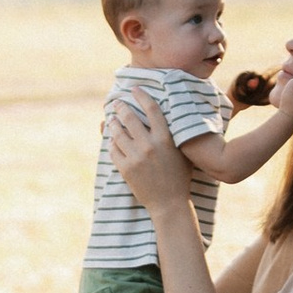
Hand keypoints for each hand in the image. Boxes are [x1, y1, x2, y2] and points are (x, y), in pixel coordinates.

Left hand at [107, 90, 191, 207]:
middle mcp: (149, 145)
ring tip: (112, 120)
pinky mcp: (125, 169)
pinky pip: (113, 149)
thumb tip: (159, 115)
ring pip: (117, 133)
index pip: (151, 109)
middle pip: (129, 118)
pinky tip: (113, 140)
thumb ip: (171, 134)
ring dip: (113, 124)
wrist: (169, 203)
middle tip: (117, 103)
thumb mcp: (180, 152)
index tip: (134, 88)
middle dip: (120, 107)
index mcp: (165, 139)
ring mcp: (135, 157)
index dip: (141, 95)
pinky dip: (112, 143)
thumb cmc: (179, 176)